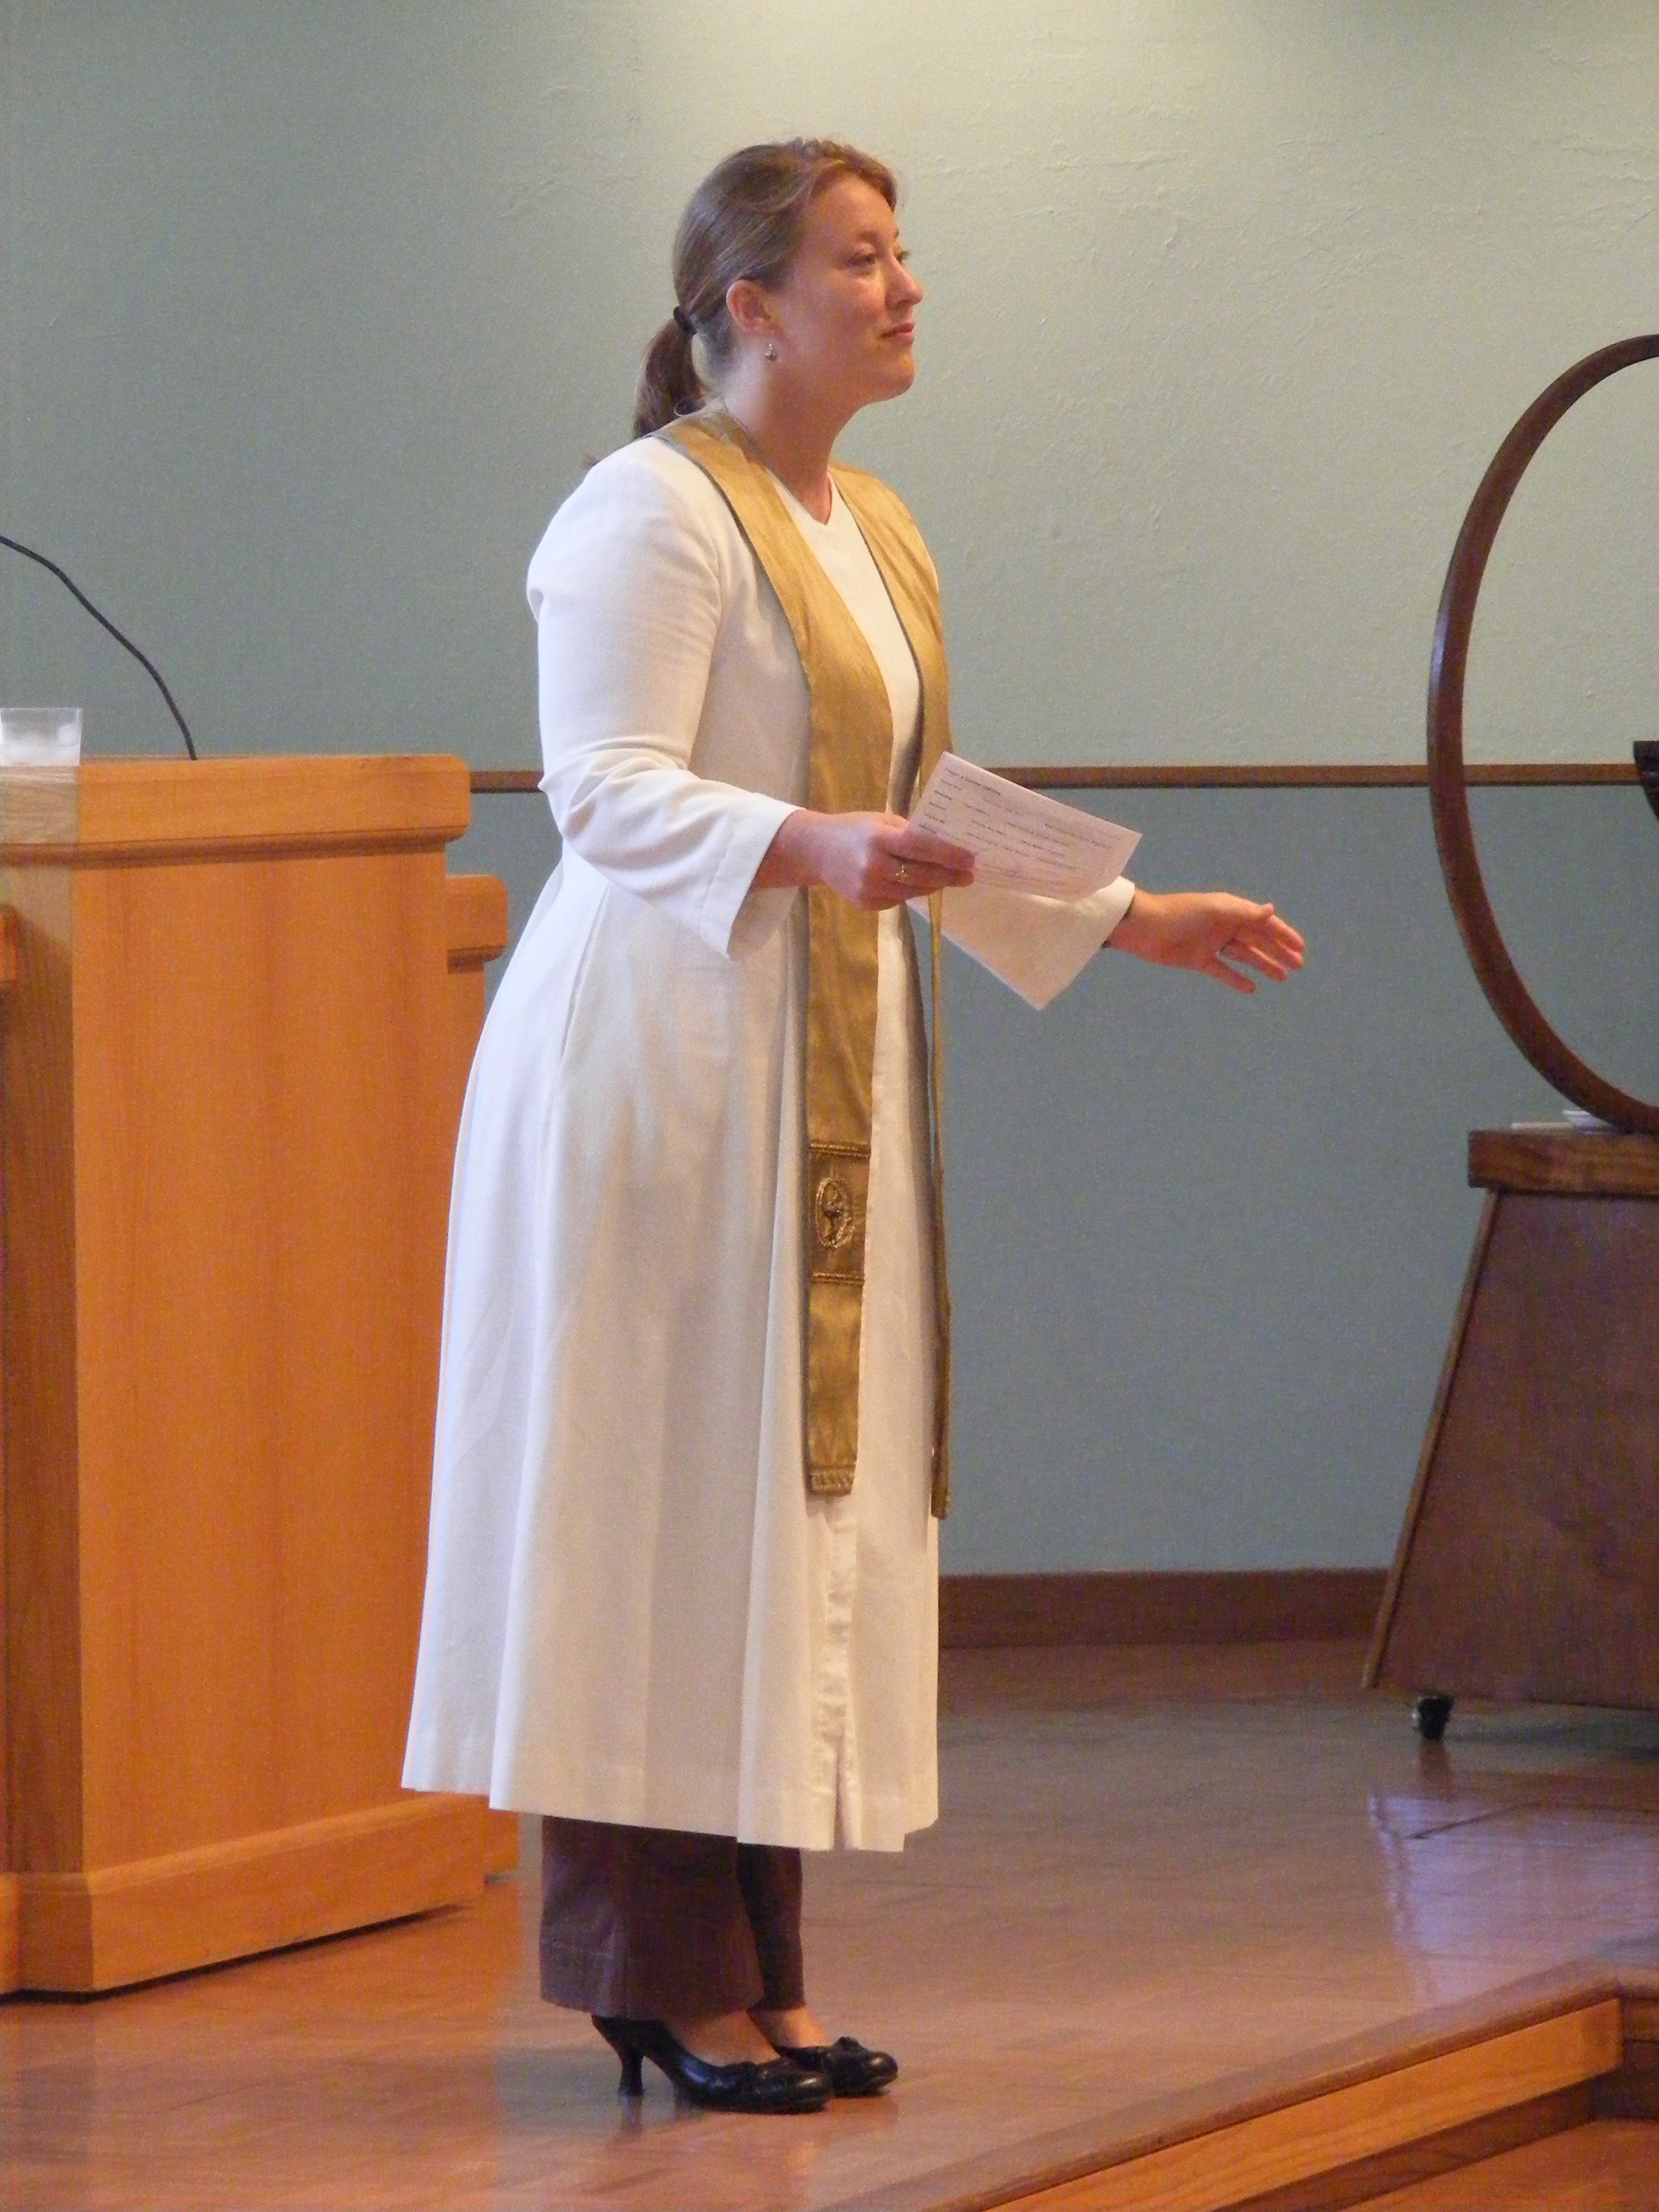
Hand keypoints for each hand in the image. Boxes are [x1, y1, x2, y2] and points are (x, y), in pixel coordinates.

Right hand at [753, 808, 974, 910]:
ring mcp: (869, 889)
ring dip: (934, 884)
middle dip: (950, 875)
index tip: (971, 859)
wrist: (817, 850)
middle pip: (922, 874)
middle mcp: (874, 867)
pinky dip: (912, 891)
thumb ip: (910, 832)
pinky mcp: (867, 904)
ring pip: (914, 891)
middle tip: (969, 875)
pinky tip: (919, 883)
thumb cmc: (855, 829)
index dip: (949, 855)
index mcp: (878, 839)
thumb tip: (947, 845)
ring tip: (950, 878)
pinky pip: (899, 899)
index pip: (922, 848)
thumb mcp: (881, 821)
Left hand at [1108, 889, 1304, 993]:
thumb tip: (1272, 909)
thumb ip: (1245, 913)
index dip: (1283, 935)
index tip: (1301, 949)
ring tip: (1282, 978)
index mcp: (1231, 910)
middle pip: (1258, 940)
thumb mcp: (1216, 911)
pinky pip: (1222, 970)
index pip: (1264, 923)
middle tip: (1298, 967)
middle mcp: (1224, 925)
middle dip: (1278, 952)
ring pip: (1244, 956)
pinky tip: (1251, 988)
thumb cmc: (1181, 914)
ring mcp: (1211, 944)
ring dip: (1263, 965)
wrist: (1144, 928)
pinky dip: (1236, 978)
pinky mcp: (1198, 960)